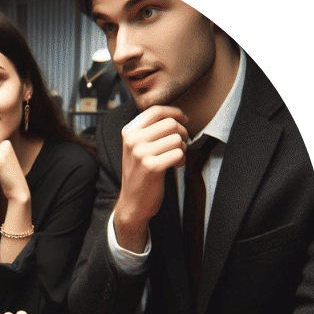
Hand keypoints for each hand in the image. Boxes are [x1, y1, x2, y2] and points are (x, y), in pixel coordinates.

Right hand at [115, 106, 188, 251]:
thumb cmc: (140, 174)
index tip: (185, 120)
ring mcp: (141, 153)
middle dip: (182, 133)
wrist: (132, 203)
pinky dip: (181, 160)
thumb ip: (150, 130)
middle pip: (170, 124)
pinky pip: (179, 154)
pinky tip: (174, 167)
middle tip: (182, 144)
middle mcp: (133, 140)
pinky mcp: (152, 167)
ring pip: (177, 139)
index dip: (175, 112)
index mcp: (129, 131)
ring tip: (175, 158)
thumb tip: (176, 116)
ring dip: (182, 149)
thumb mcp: (137, 147)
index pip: (156, 110)